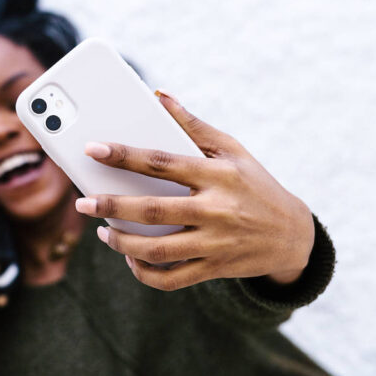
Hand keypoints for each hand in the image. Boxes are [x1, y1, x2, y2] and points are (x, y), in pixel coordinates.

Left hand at [75, 90, 314, 290]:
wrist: (293, 236)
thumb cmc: (255, 185)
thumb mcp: (233, 150)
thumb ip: (194, 125)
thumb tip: (159, 96)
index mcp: (217, 175)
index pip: (162, 162)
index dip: (125, 155)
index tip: (94, 149)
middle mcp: (216, 210)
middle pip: (153, 210)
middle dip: (111, 206)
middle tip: (83, 204)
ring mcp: (215, 243)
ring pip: (158, 251)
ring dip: (122, 244)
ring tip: (103, 232)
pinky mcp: (214, 269)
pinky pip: (171, 279)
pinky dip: (145, 273)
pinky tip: (130, 258)